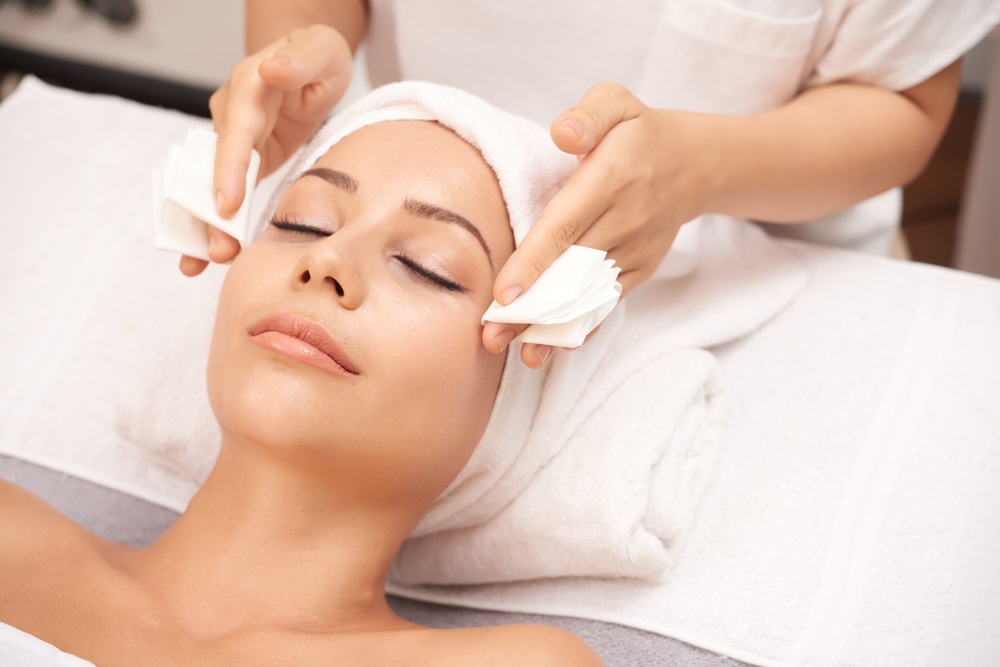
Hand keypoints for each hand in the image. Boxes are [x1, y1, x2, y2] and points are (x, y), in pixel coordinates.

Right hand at [179, 24, 352, 276]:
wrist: (310, 61)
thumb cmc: (317, 56)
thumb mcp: (320, 51)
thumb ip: (300, 60)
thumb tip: (272, 69)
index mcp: (249, 87)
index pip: (236, 131)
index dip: (228, 168)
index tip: (225, 203)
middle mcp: (231, 113)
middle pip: (213, 166)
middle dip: (208, 211)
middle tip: (214, 250)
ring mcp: (233, 137)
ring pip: (210, 184)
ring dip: (203, 225)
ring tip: (197, 263)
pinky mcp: (241, 157)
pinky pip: (224, 192)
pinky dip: (214, 223)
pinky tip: (203, 255)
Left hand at [482, 82, 716, 366]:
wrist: (696, 165)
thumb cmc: (639, 132)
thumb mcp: (616, 102)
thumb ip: (588, 114)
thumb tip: (561, 133)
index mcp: (611, 178)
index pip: (565, 225)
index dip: (534, 261)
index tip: (505, 294)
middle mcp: (625, 220)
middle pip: (569, 270)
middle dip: (531, 306)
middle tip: (491, 335)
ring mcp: (635, 250)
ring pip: (587, 294)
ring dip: (552, 326)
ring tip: (518, 351)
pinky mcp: (639, 269)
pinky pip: (606, 301)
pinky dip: (579, 326)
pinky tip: (550, 346)